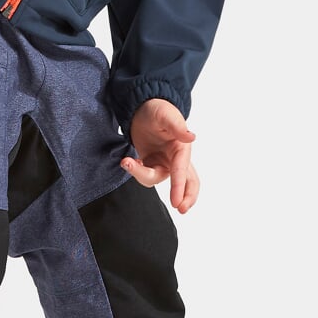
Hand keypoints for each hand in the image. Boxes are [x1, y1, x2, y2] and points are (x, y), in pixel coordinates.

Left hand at [122, 98, 199, 213]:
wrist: (141, 108)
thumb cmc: (156, 109)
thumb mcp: (165, 114)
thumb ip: (177, 125)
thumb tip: (191, 137)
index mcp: (182, 148)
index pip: (182, 171)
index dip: (179, 187)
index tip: (177, 204)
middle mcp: (175, 158)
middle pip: (187, 183)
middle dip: (185, 197)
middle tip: (180, 209)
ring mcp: (164, 162)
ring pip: (157, 179)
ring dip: (141, 175)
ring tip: (126, 161)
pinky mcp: (151, 163)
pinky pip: (145, 174)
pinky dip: (136, 172)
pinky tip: (128, 161)